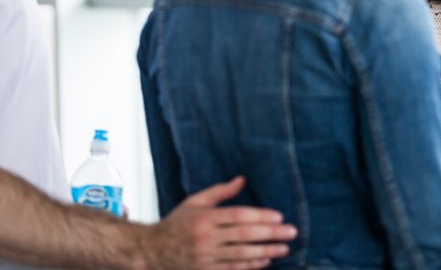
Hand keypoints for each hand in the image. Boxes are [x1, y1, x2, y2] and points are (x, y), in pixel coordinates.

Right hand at [139, 176, 297, 269]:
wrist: (149, 252)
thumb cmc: (175, 224)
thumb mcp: (194, 202)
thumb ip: (220, 192)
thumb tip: (242, 179)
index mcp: (204, 218)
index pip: (238, 216)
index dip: (261, 216)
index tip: (280, 217)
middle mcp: (205, 238)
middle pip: (244, 235)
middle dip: (271, 234)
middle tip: (291, 232)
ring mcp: (204, 258)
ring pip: (241, 255)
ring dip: (265, 252)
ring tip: (284, 248)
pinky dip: (250, 266)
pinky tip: (265, 261)